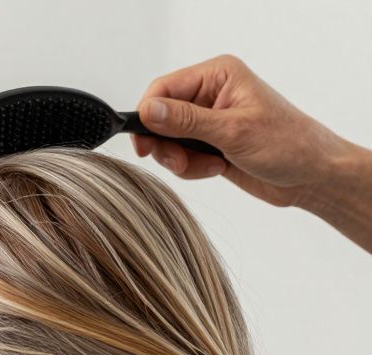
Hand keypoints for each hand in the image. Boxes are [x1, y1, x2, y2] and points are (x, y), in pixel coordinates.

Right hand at [133, 54, 352, 208]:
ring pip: (168, 140)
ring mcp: (209, 119)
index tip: (144, 144)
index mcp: (218, 76)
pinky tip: (216, 168)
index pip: (164, 88)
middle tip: (179, 162)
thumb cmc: (288, 144)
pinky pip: (181, 155)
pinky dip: (191, 168)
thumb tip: (147, 110)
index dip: (148, 115)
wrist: (312, 176)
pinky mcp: (210, 142)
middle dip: (167, 144)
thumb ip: (185, 121)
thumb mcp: (233, 131)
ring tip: (208, 166)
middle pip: (161, 116)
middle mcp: (211, 94)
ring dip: (181, 159)